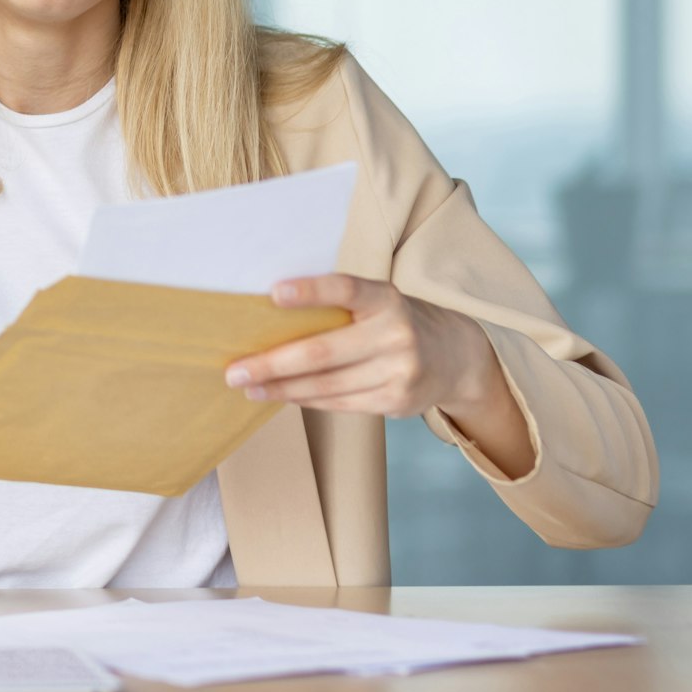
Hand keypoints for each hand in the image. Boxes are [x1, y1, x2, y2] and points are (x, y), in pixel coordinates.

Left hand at [222, 274, 497, 419]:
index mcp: (386, 299)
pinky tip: (282, 395)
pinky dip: (306, 400)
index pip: (346, 289)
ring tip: (249, 386)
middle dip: (272, 364)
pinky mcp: (396, 400)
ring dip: (281, 388)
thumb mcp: (378, 302)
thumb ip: (339, 307)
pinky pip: (340, 403)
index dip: (311, 291)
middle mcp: (395, 333)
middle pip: (323, 352)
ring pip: (326, 385)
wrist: (456, 356)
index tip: (273, 292)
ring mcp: (399, 371)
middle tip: (235, 370)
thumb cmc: (396, 321)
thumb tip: (270, 318)